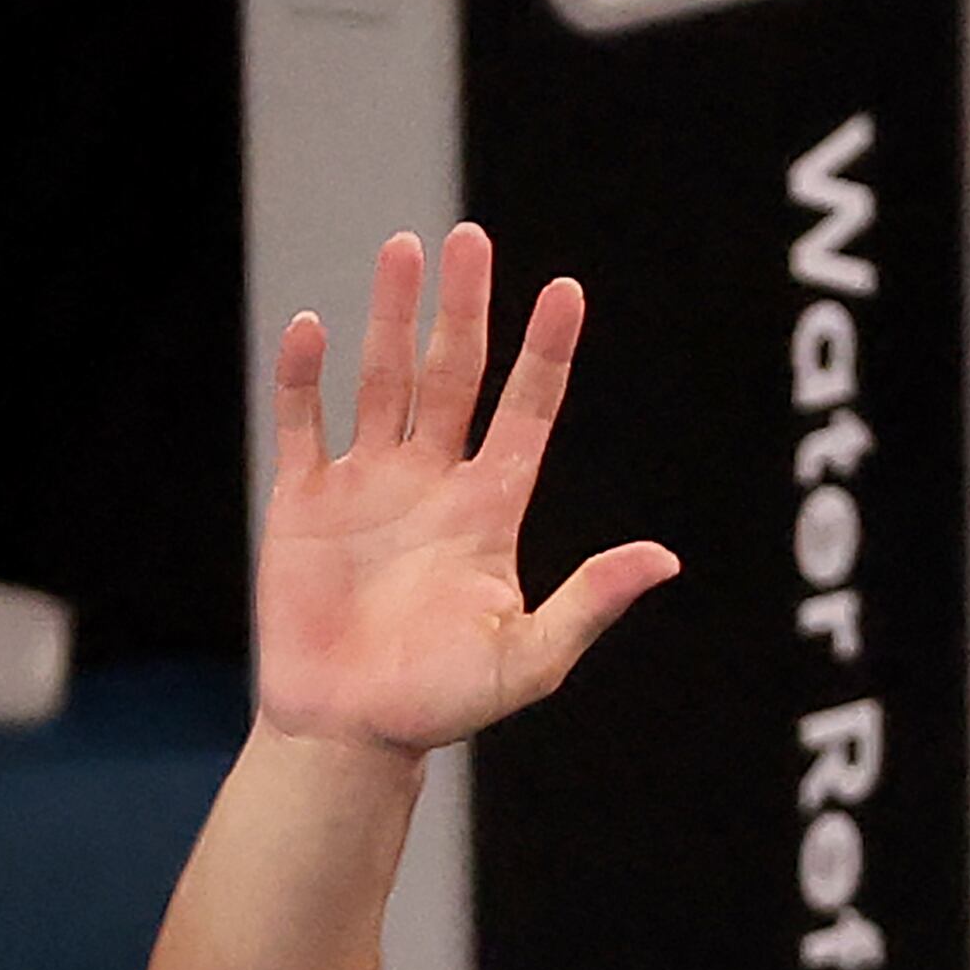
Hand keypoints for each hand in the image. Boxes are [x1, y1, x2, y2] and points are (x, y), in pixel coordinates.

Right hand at [253, 225, 675, 755]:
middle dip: (466, 307)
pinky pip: (304, 423)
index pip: (526, 411)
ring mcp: (367, 484)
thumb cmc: (445, 702)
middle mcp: (433, 482)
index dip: (546, 353)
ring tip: (404, 248)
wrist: (353, 732)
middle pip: (454, 374)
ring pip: (384, 379)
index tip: (567, 291)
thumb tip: (666, 558)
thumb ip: (592, 601)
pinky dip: (304, 376)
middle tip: (474, 237)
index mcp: (491, 510)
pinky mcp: (303, 501)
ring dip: (391, 315)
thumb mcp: (533, 655)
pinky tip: (314, 325)